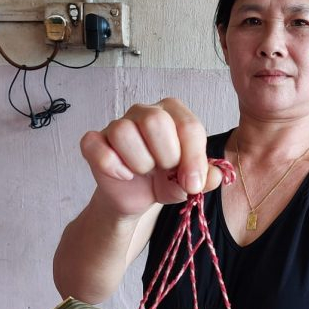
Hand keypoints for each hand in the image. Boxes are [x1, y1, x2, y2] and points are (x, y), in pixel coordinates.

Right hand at [80, 98, 222, 216]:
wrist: (136, 197)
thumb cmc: (165, 180)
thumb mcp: (191, 182)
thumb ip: (208, 178)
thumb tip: (214, 176)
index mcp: (174, 113)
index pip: (188, 126)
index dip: (193, 159)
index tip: (193, 184)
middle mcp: (145, 111)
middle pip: (155, 121)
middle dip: (165, 156)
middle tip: (165, 170)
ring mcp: (117, 124)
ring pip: (124, 132)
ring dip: (139, 163)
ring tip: (144, 172)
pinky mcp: (94, 141)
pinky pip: (96, 146)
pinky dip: (112, 166)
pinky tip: (123, 175)